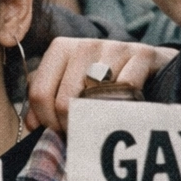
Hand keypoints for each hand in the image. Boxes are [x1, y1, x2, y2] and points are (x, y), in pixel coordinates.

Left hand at [25, 38, 176, 133]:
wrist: (149, 64)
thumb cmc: (103, 80)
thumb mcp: (70, 84)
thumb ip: (46, 100)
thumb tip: (31, 124)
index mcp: (60, 48)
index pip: (39, 92)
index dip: (46, 121)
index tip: (57, 133)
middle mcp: (85, 44)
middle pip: (65, 99)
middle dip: (69, 126)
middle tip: (78, 137)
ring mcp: (114, 46)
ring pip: (93, 95)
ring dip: (95, 120)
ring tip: (97, 129)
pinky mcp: (142, 54)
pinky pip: (125, 89)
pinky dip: (123, 106)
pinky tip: (122, 113)